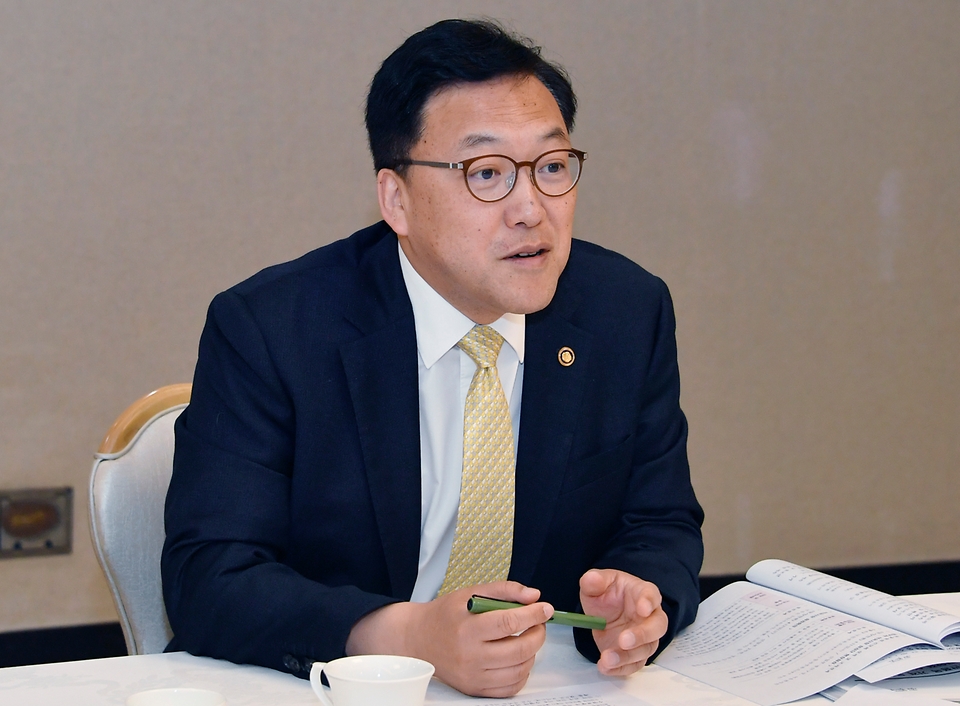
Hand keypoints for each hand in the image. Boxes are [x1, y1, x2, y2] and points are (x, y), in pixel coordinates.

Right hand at [345, 581, 552, 696]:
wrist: (418, 639)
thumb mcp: (471, 593)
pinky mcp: (475, 689)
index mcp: (467, 628)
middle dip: (538, 634)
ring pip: (519, 669)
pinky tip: (519, 657)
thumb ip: (504, 590)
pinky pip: (510, 687)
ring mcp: (473, 675)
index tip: (545, 608)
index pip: (508, 622)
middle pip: (518, 649)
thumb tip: (534, 596)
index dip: (533, 615)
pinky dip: (522, 672)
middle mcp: (470, 655)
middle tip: (540, 623)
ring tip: (529, 637)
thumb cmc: (446, 614)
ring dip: (533, 652)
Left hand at [579, 569, 667, 676]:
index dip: (649, 602)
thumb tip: (591, 579)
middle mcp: (650, 617)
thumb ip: (594, 580)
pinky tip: (605, 667)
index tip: (642, 608)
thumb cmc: (609, 592)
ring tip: (607, 658)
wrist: (606, 610)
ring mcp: (646, 638)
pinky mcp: (636, 654)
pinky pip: (633, 665)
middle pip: (657, 627)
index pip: (652, 595)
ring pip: (645, 650)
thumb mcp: (598, 582)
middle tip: (624, 640)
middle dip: (642, 635)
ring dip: (627, 656)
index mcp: (643, 593)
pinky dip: (620, 669)